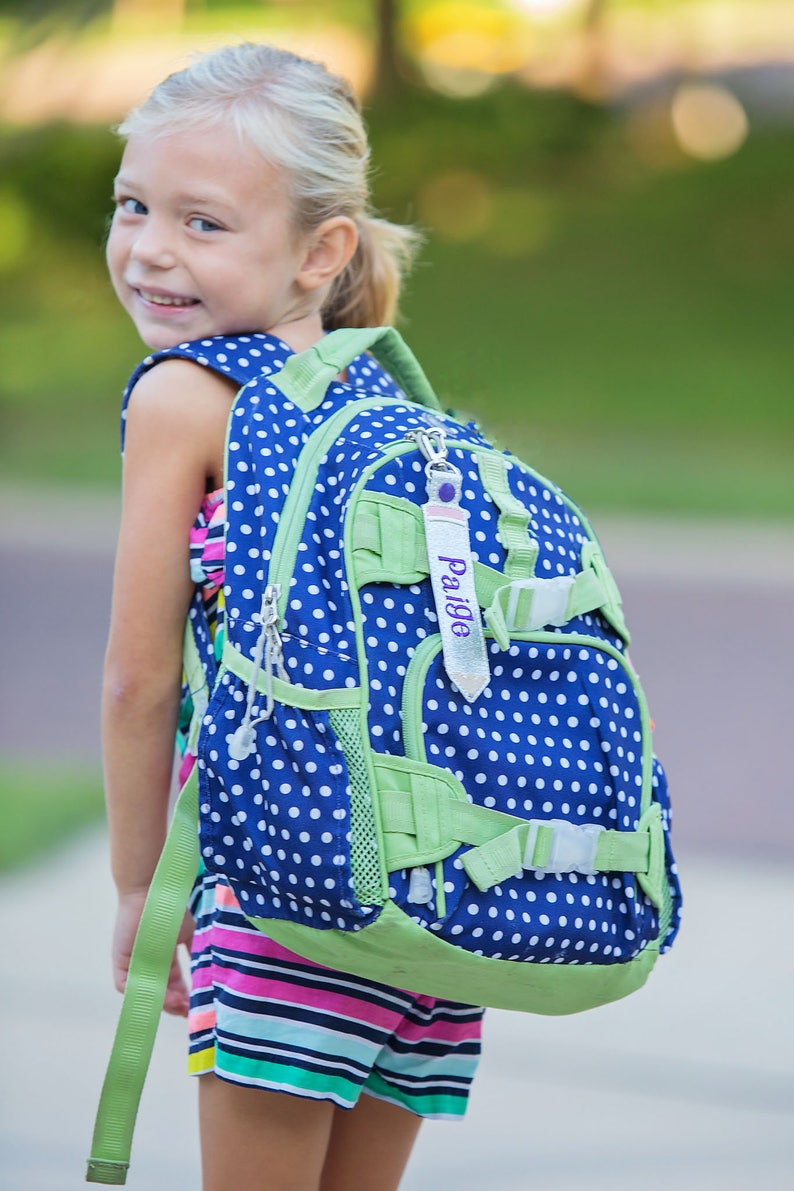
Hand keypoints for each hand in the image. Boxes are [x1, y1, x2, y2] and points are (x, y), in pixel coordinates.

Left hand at [112, 890, 193, 1017]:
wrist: (152, 891)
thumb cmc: (172, 908)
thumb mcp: (190, 934)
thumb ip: (196, 952)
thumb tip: (209, 972)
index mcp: (165, 958)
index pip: (175, 985)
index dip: (185, 997)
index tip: (196, 1006)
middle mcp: (149, 964)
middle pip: (161, 993)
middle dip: (175, 1005)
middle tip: (189, 1011)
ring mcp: (135, 965)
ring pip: (147, 992)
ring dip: (162, 1001)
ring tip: (178, 1003)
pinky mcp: (122, 962)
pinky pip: (126, 986)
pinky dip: (141, 993)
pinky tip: (160, 996)